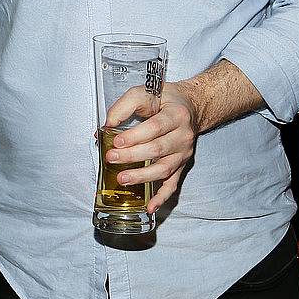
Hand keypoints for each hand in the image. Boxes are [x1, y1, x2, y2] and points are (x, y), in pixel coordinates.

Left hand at [104, 81, 199, 212]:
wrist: (191, 106)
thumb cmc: (165, 100)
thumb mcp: (144, 93)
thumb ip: (124, 106)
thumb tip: (108, 125)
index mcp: (175, 115)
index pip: (154, 128)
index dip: (135, 136)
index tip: (116, 142)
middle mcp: (183, 136)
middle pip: (157, 149)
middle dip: (132, 156)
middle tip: (112, 158)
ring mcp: (183, 153)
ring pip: (164, 169)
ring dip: (142, 177)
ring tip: (123, 179)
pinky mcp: (181, 166)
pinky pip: (173, 184)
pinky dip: (162, 197)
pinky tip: (150, 205)